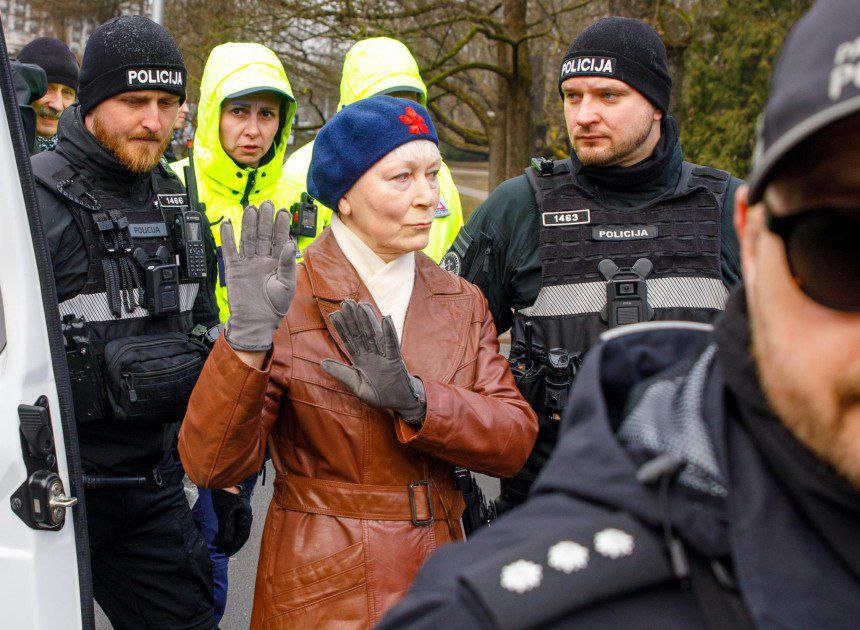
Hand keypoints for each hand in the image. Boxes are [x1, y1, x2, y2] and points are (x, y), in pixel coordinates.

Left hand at [211, 487, 252, 556]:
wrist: (220, 480)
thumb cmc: (225, 494)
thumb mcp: (226, 512)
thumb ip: (227, 527)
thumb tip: (226, 542)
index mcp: (246, 516)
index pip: (243, 535)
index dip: (235, 546)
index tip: (227, 553)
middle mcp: (244, 515)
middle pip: (239, 533)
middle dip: (231, 543)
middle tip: (222, 551)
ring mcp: (238, 513)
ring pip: (234, 529)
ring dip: (226, 538)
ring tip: (218, 546)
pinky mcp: (231, 511)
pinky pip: (229, 524)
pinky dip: (224, 531)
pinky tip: (218, 536)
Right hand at [221, 201, 296, 350]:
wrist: (256, 322)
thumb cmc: (275, 306)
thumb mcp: (287, 285)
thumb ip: (288, 264)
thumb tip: (291, 244)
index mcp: (278, 262)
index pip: (280, 240)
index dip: (281, 226)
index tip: (283, 212)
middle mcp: (263, 260)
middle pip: (263, 235)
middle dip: (265, 220)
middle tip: (267, 204)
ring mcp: (248, 263)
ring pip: (248, 239)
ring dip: (248, 224)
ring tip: (250, 209)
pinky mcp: (234, 269)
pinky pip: (230, 251)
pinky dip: (228, 238)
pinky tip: (229, 225)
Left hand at [321, 300, 425, 423]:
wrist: (398, 404)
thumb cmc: (378, 393)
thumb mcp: (355, 384)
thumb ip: (340, 372)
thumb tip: (322, 362)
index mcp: (362, 359)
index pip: (350, 340)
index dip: (342, 327)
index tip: (334, 314)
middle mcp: (372, 354)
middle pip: (361, 333)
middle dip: (353, 318)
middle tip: (346, 302)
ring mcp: (384, 355)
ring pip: (375, 334)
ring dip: (369, 319)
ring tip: (362, 305)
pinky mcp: (395, 360)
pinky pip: (392, 345)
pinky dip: (389, 332)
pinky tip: (386, 319)